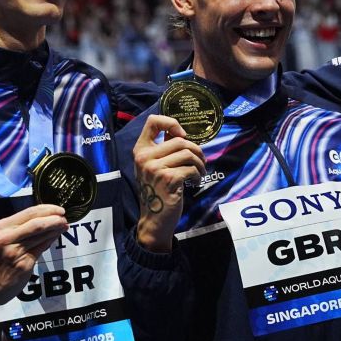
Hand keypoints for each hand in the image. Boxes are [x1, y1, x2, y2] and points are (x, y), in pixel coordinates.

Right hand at [0, 204, 68, 322]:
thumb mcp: (1, 238)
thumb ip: (20, 228)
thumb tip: (45, 217)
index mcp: (0, 227)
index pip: (28, 213)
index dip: (47, 209)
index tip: (59, 209)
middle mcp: (6, 238)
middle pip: (36, 223)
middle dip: (54, 218)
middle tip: (64, 217)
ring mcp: (15, 251)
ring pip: (41, 235)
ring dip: (56, 229)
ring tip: (64, 225)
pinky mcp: (24, 264)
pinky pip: (41, 248)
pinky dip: (50, 240)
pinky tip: (55, 237)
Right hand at [133, 114, 205, 252]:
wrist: (154, 219)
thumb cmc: (157, 191)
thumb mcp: (154, 167)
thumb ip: (163, 150)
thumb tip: (180, 133)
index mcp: (140, 150)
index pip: (153, 121)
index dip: (171, 123)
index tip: (182, 135)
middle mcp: (145, 157)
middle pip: (179, 140)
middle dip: (196, 149)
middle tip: (200, 161)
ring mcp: (155, 168)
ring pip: (188, 153)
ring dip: (199, 163)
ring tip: (199, 172)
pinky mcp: (168, 179)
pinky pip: (191, 168)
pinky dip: (197, 175)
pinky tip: (194, 182)